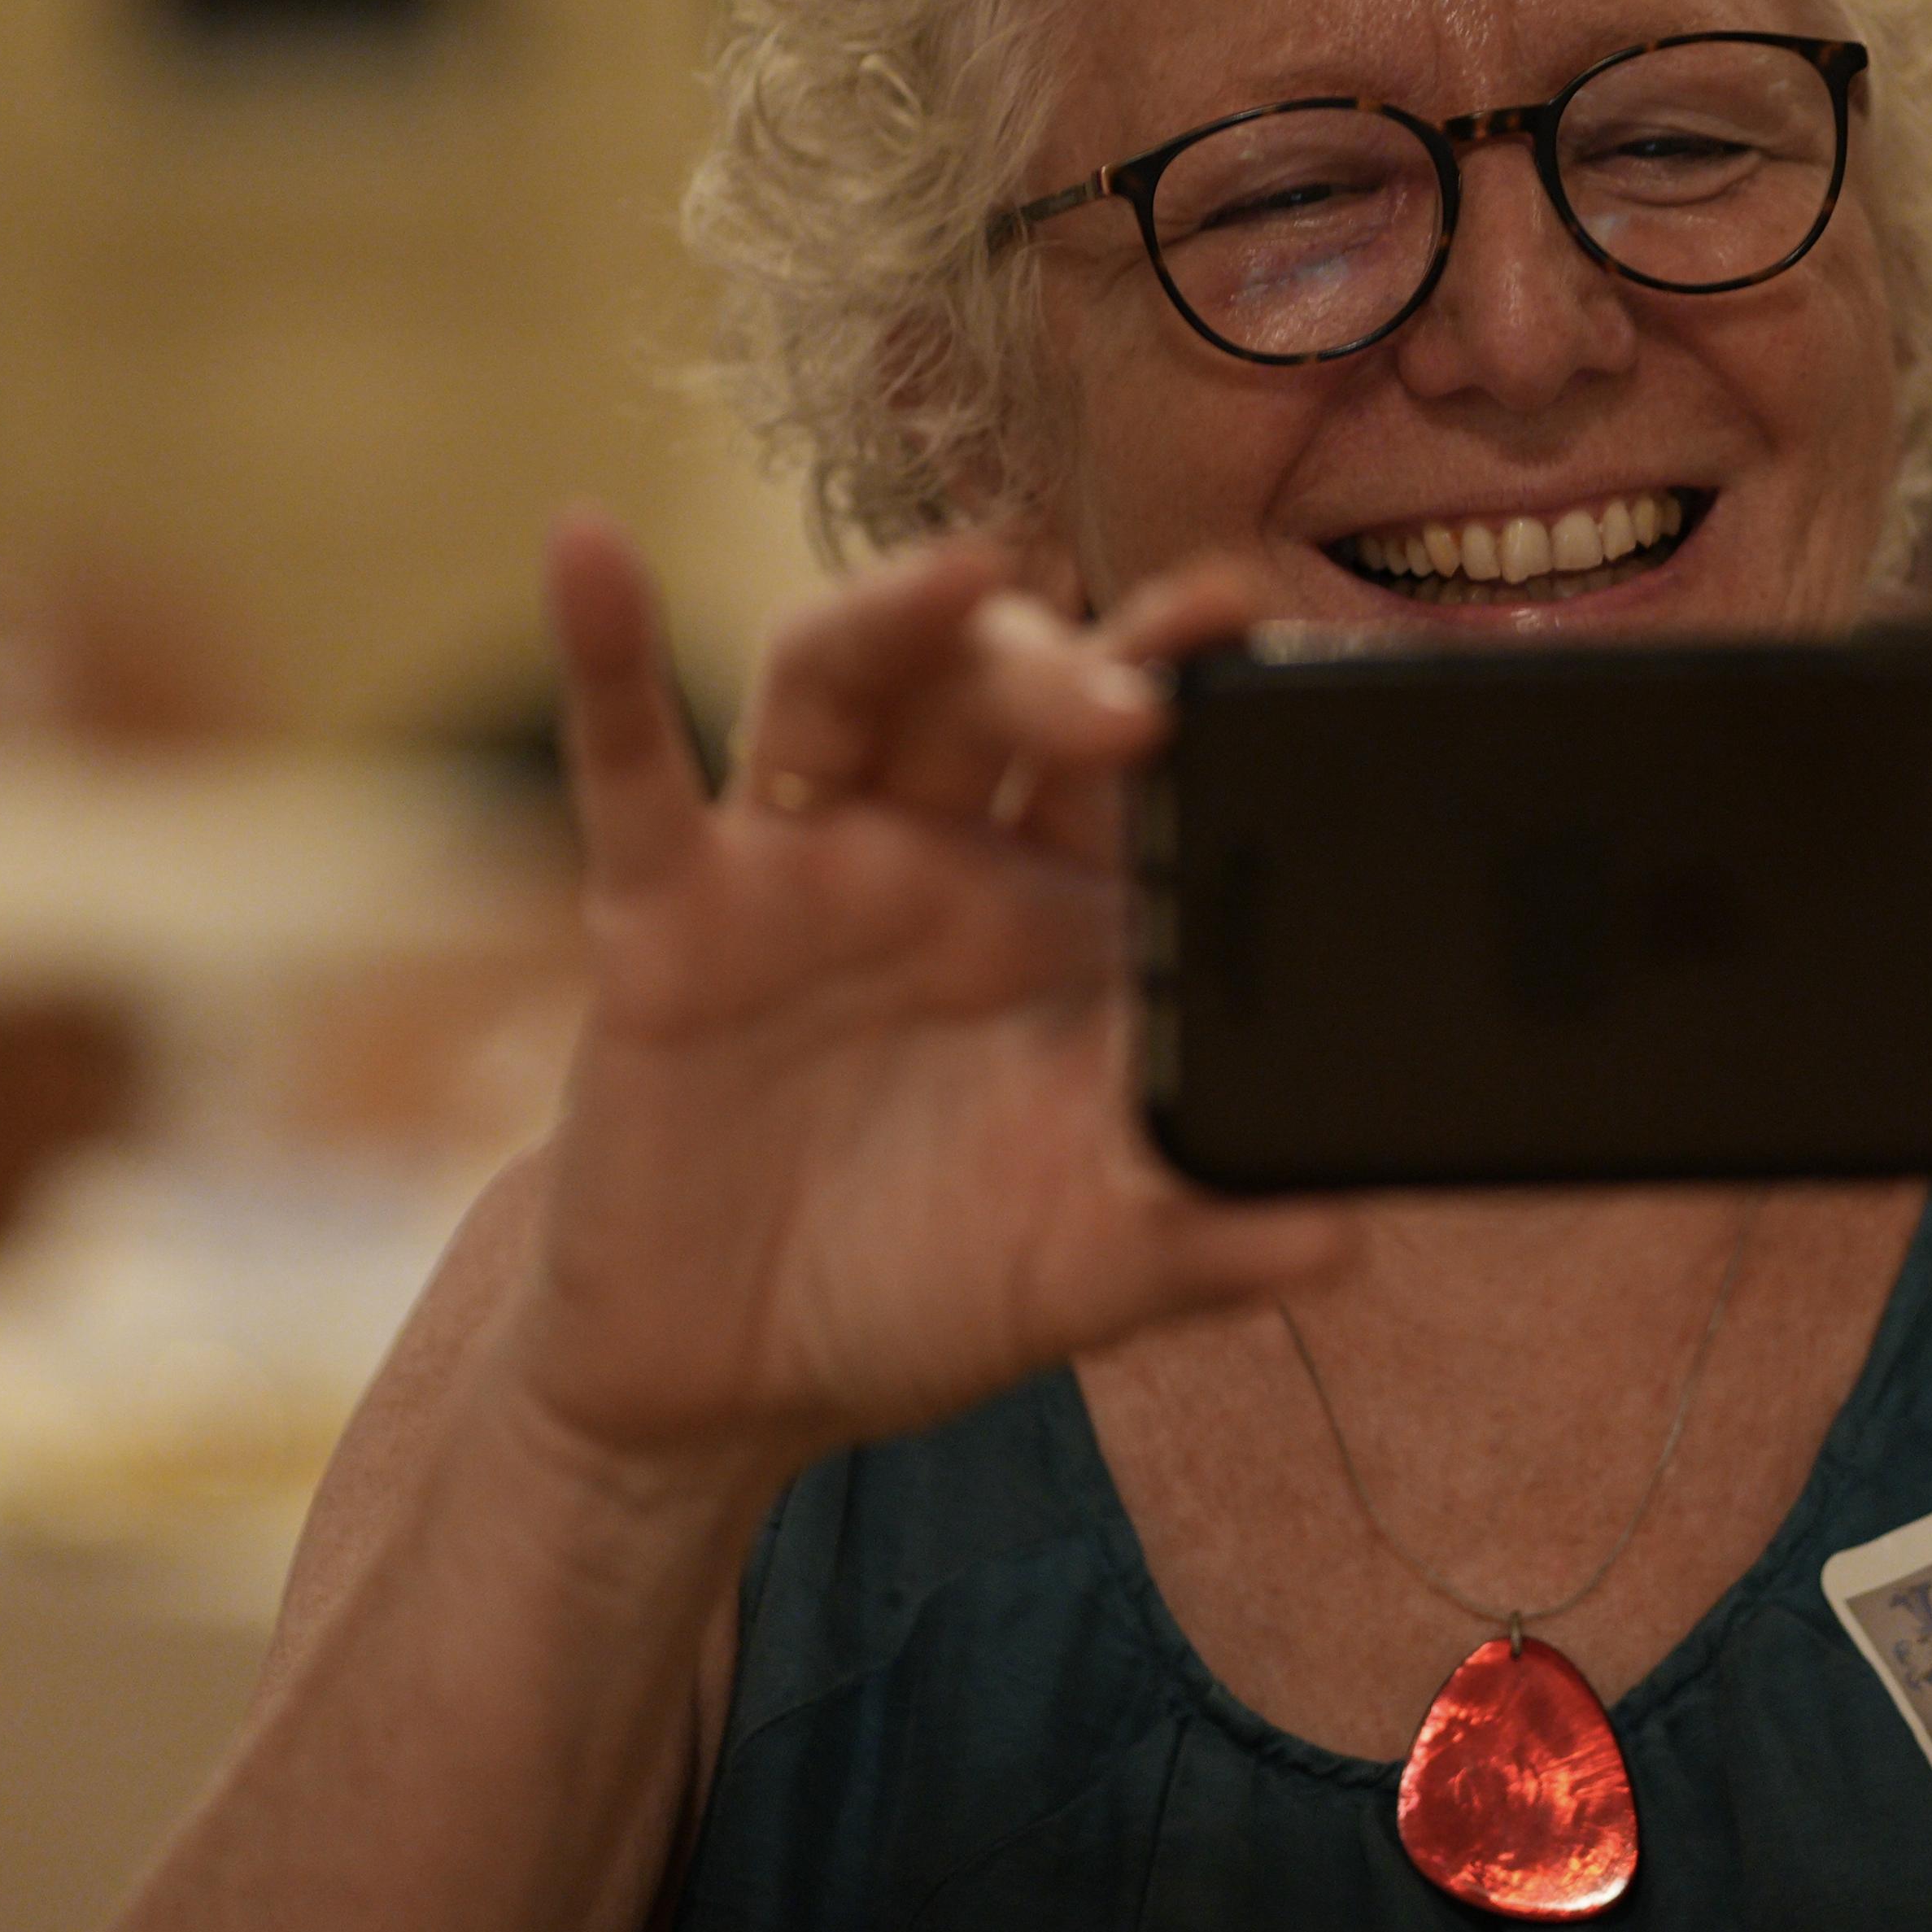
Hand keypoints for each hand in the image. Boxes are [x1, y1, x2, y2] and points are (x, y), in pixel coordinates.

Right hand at [504, 517, 1349, 1488]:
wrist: (724, 1383)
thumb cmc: (922, 1289)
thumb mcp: (1082, 1272)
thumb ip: (1206, 1238)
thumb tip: (1344, 1229)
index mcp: (1066, 909)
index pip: (1142, 761)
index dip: (1194, 680)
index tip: (1257, 626)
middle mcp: (943, 851)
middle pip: (1003, 690)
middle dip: (1070, 668)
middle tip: (1138, 698)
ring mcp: (801, 866)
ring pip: (847, 684)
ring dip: (900, 617)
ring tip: (963, 573)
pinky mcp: (666, 912)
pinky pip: (631, 763)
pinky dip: (603, 655)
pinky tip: (587, 548)